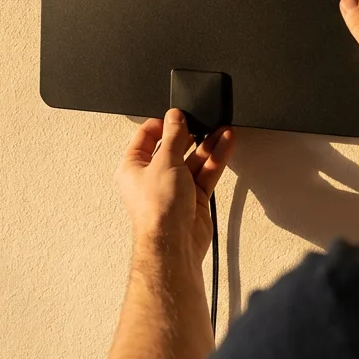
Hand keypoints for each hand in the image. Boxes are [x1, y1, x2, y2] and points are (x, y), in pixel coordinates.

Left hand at [116, 109, 234, 258]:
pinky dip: (215, 159)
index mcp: (133, 167)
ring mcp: (174, 188)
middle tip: (202, 120)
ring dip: (207, 144)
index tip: (178, 115)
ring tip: (222, 129)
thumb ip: (173, 137)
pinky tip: (225, 143)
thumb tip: (174, 117)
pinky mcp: (193, 198)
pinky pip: (205, 173)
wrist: (173, 242)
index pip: (146, 137)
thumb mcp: (164, 162)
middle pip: (172, 147)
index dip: (162, 124)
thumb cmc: (157, 210)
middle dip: (189, 134)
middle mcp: (152, 177)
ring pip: (192, 160)